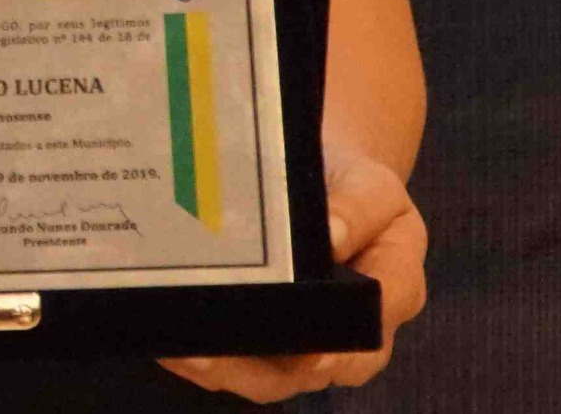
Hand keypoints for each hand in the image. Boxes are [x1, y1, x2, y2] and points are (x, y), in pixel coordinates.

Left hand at [159, 151, 427, 401]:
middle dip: (263, 368)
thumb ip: (360, 204)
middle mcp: (348, 333)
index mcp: (389, 294)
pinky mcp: (262, 342)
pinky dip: (200, 356)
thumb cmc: (352, 189)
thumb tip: (332, 234)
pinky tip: (170, 341)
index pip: (370, 332)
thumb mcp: (372, 184)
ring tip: (184, 350)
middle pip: (311, 370)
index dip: (341, 352)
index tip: (311, 354)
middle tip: (215, 353)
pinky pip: (234, 361)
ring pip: (267, 376)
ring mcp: (303, 344)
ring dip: (224, 367)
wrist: (323, 185)